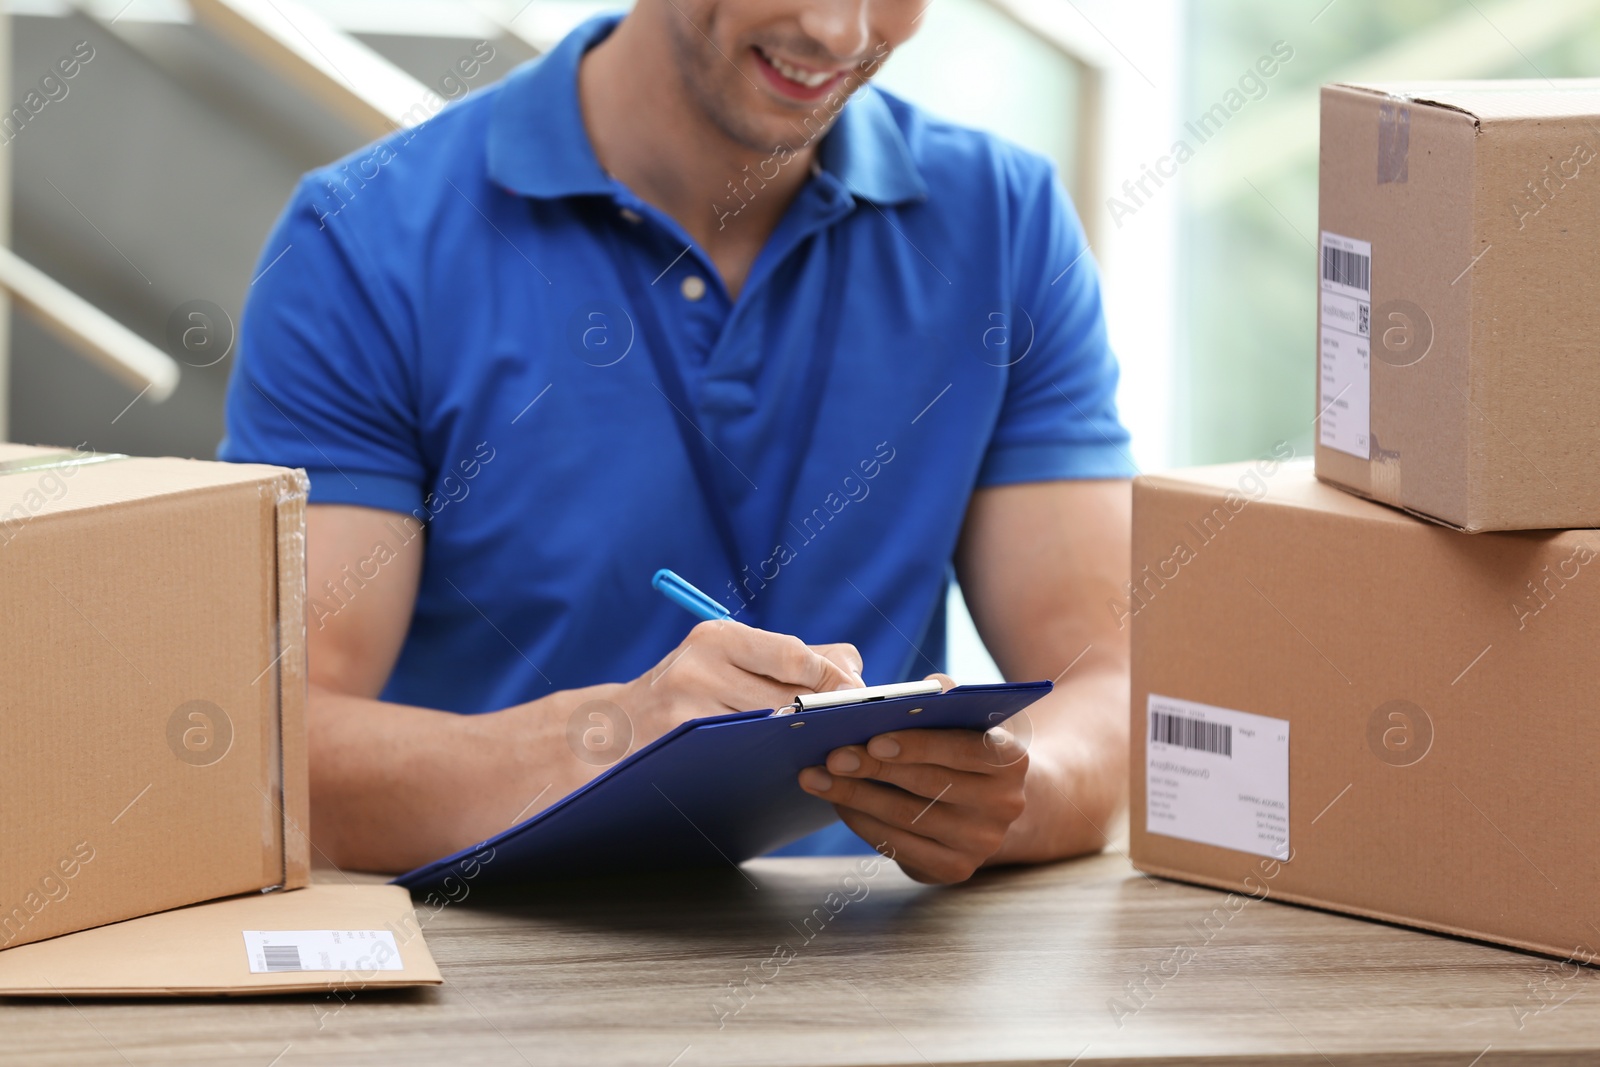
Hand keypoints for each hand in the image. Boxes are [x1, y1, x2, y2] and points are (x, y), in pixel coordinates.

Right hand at [615, 619, 864, 745]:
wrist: (612, 730)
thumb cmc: (687, 689)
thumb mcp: (726, 657)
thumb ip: (790, 656)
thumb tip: (854, 667)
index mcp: (717, 637)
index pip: (795, 655)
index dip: (834, 678)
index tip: (859, 694)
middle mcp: (698, 669)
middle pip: (789, 697)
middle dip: (825, 713)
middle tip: (854, 726)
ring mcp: (686, 714)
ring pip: (771, 732)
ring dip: (803, 742)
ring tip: (825, 746)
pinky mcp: (682, 752)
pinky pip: (745, 760)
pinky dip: (771, 763)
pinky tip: (787, 766)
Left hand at [797, 674, 1028, 883]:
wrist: (991, 805)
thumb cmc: (964, 747)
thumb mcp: (966, 720)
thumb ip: (947, 701)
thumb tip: (924, 688)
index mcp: (1011, 759)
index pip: (965, 748)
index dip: (919, 744)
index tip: (874, 739)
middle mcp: (1005, 805)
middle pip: (929, 785)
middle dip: (874, 769)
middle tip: (832, 756)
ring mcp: (981, 842)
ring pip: (908, 817)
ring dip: (856, 796)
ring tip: (818, 777)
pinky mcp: (954, 868)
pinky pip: (900, 846)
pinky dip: (863, 822)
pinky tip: (838, 802)